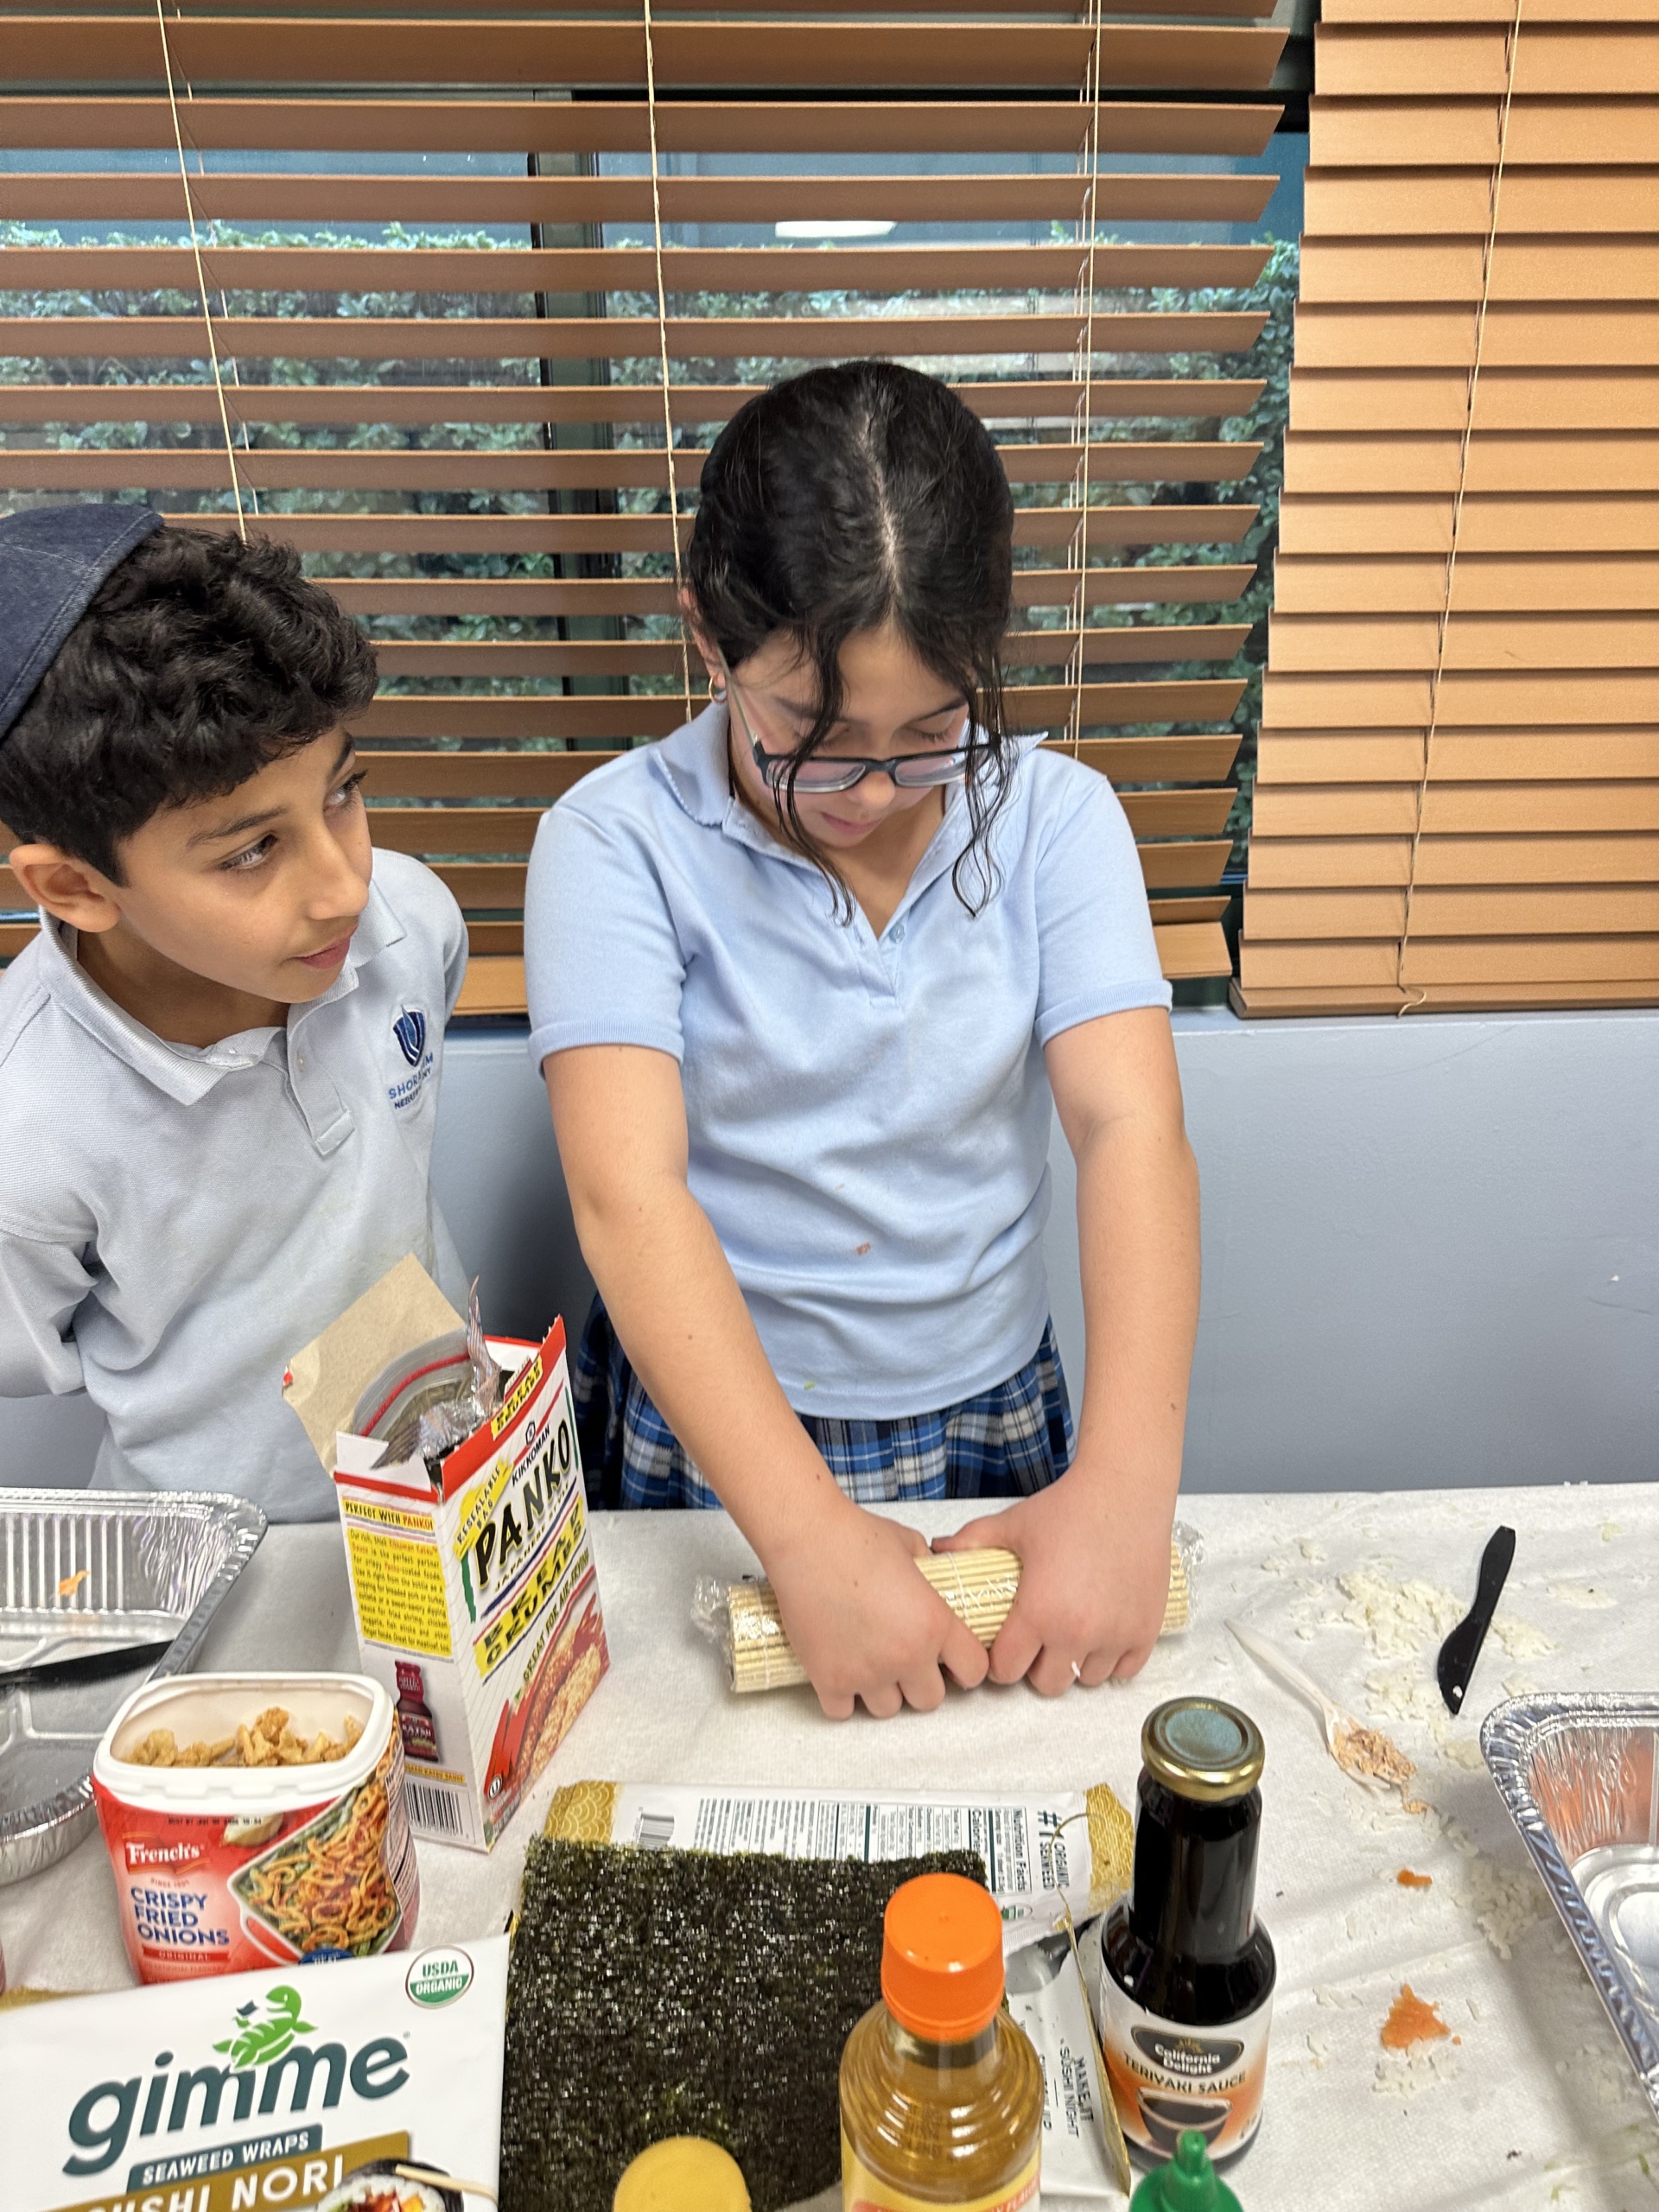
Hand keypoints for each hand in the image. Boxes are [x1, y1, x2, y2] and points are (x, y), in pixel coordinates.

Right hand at [767, 1500, 990, 1720]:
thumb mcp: (911, 1546)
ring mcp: (866, 1672)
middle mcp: (906, 1655)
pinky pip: (843, 1711)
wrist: (806, 1539)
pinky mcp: (828, 1679)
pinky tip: (841, 1671)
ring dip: (883, 1691)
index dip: (966, 1667)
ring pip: (888, 1709)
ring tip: (870, 1663)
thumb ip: (929, 1572)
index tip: (954, 1663)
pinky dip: (843, 1698)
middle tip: (906, 1661)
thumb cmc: (854, 1537)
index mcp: (934, 1623)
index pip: (973, 1670)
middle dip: (921, 1682)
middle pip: (930, 1700)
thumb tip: (932, 1578)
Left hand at [934, 1471, 1172, 1695]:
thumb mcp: (1012, 1524)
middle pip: (1048, 1684)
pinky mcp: (1146, 1631)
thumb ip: (971, 1541)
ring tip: (1073, 1633)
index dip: (1001, 1661)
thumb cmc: (1068, 1507)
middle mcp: (1077, 1633)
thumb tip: (938, 1550)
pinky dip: (1113, 1659)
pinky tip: (1103, 1634)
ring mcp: (1115, 1635)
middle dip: (1038, 1667)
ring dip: (1077, 1663)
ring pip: (1087, 1679)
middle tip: (1039, 1640)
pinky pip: (1125, 1671)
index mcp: (1038, 1614)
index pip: (1007, 1672)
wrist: (1125, 1491)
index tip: (1006, 1646)